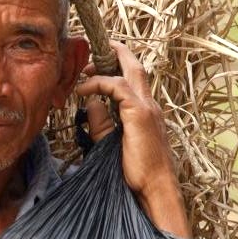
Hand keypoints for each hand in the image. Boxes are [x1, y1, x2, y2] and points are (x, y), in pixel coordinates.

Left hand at [76, 41, 189, 235]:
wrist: (154, 190)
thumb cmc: (136, 174)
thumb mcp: (111, 144)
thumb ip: (101, 123)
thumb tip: (90, 103)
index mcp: (145, 112)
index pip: (133, 80)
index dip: (117, 67)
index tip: (95, 66)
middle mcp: (149, 105)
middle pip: (135, 67)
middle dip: (117, 53)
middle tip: (97, 48)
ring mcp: (147, 108)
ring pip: (129, 72)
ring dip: (105, 65)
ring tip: (85, 68)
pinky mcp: (140, 114)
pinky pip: (118, 87)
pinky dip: (99, 83)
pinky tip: (83, 90)